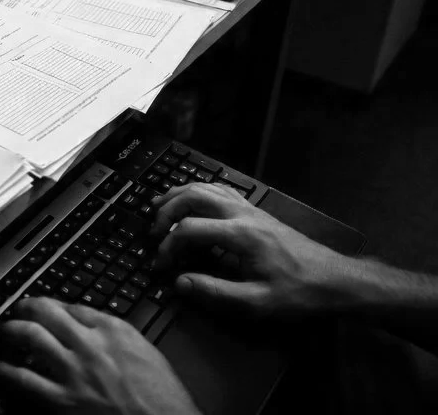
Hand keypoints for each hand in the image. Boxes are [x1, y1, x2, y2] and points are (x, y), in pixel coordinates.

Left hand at [0, 298, 199, 414]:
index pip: (72, 305)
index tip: (45, 307)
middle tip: (17, 310)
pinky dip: (4, 371)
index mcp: (113, 330)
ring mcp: (73, 372)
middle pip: (46, 312)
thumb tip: (96, 329)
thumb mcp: (146, 354)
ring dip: (10, 331)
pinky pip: (23, 380)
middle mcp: (90, 344)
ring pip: (30, 337)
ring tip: (2, 332)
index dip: (53, 305)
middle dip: (26, 307)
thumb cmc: (164, 399)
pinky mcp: (62, 400)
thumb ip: (118, 337)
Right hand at [151, 183, 358, 316]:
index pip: (189, 229)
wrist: (337, 280)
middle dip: (166, 210)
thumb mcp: (257, 303)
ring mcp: (251, 209)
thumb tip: (180, 282)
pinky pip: (222, 190)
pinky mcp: (257, 211)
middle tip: (152, 230)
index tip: (160, 266)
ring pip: (206, 187)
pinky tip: (192, 199)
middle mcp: (243, 214)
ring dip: (179, 195)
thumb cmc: (300, 293)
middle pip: (193, 196)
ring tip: (159, 207)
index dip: (167, 246)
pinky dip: (200, 190)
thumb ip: (215, 292)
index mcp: (241, 235)